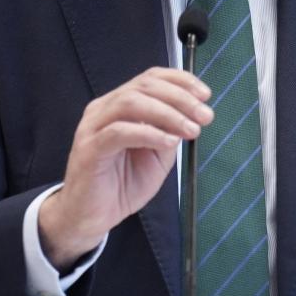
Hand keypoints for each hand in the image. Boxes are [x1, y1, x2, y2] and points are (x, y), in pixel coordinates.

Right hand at [38, 67, 212, 268]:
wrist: (91, 217)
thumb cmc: (122, 184)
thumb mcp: (157, 156)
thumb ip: (170, 133)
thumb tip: (192, 116)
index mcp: (119, 105)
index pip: (150, 78)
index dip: (180, 81)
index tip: (205, 94)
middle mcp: (104, 109)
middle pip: (143, 86)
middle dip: (180, 97)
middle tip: (205, 115)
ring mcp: (93, 126)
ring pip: (130, 103)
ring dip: (167, 113)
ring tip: (191, 129)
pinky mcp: (89, 148)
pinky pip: (119, 132)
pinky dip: (148, 133)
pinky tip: (168, 142)